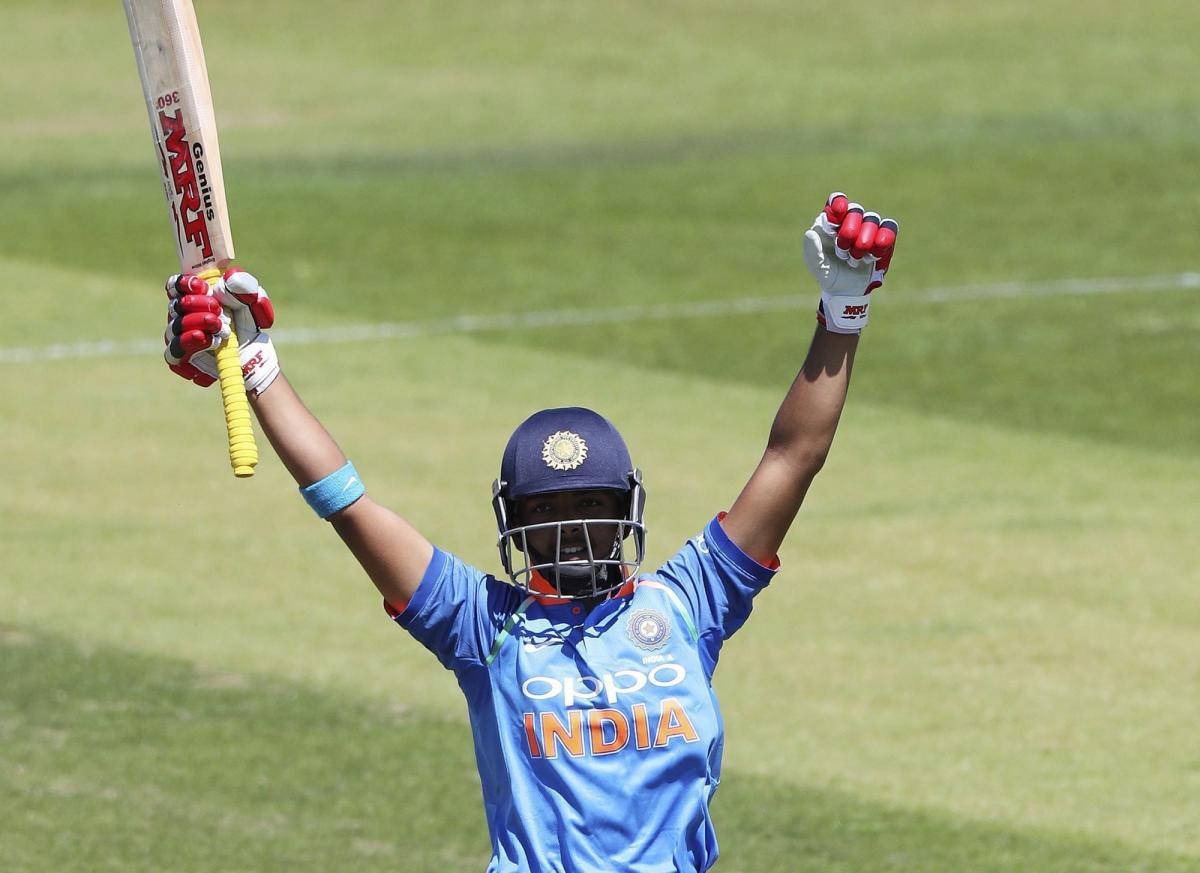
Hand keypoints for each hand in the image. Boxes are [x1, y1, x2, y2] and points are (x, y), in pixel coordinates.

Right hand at [163, 268, 279, 393]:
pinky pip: (174, 352)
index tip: (201, 286)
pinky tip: (210, 341)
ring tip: (219, 327)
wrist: (253, 355)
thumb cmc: (247, 324)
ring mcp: (178, 338)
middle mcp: (181, 317)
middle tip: (218, 309)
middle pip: (177, 305)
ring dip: (197, 323)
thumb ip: (244, 287)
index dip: (183, 283)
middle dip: (197, 304)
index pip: (176, 286)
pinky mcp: (180, 360)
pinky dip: (191, 344)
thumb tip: (230, 277)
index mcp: (193, 298)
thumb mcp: (252, 302)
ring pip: (175, 327)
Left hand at [803, 192, 898, 333]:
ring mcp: (868, 228)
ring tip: (855, 260)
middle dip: (849, 232)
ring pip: (872, 219)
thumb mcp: (816, 266)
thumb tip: (810, 233)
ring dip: (863, 242)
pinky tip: (873, 256)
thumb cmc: (827, 274)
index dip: (839, 203)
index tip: (838, 214)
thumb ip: (812, 250)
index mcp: (831, 223)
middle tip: (842, 253)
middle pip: (855, 210)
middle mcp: (850, 220)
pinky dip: (883, 240)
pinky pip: (889, 228)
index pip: (836, 201)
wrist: (846, 291)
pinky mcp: (882, 238)